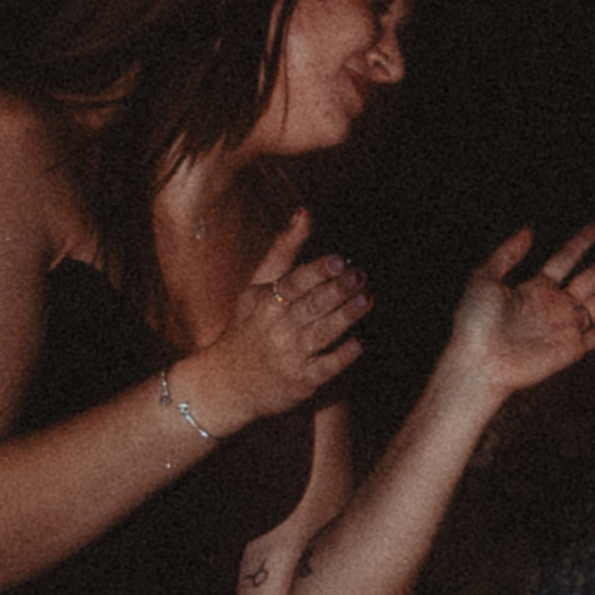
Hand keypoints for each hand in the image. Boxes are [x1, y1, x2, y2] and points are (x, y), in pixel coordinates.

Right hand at [184, 208, 369, 432]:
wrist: (227, 382)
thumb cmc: (248, 326)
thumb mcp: (257, 286)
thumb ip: (284, 251)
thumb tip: (305, 212)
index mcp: (265, 301)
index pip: (294, 283)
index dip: (317, 271)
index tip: (339, 260)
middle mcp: (276, 327)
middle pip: (310, 305)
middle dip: (337, 290)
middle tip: (361, 275)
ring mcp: (289, 355)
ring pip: (320, 332)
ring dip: (344, 316)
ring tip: (366, 299)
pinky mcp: (301, 381)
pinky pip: (324, 367)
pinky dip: (340, 356)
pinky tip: (359, 343)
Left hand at [444, 221, 594, 407]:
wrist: (479, 362)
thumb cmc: (475, 323)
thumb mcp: (485, 278)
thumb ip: (508, 253)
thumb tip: (529, 230)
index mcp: (536, 287)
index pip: (568, 257)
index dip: (585, 241)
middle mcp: (555, 305)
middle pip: (593, 277)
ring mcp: (565, 327)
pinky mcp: (570, 350)